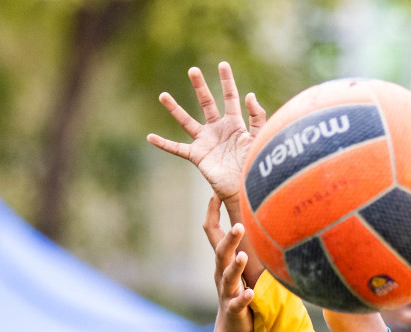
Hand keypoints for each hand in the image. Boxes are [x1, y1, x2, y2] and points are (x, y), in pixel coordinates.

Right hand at [147, 62, 266, 203]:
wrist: (245, 188)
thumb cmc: (255, 165)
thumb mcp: (259, 137)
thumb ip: (257, 116)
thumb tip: (249, 94)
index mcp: (234, 124)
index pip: (230, 97)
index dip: (227, 81)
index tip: (223, 64)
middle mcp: (217, 130)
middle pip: (207, 103)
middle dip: (200, 86)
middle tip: (193, 70)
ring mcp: (205, 142)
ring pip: (186, 121)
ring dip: (175, 109)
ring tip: (162, 95)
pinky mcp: (197, 156)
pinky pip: (177, 148)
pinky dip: (163, 144)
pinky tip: (150, 137)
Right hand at [205, 196, 254, 331]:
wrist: (232, 328)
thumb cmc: (238, 290)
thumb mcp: (238, 266)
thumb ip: (242, 244)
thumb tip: (253, 215)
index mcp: (222, 261)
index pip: (212, 234)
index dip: (211, 214)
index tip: (214, 194)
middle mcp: (221, 274)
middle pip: (220, 252)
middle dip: (229, 238)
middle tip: (239, 225)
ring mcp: (226, 292)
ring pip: (228, 277)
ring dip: (235, 266)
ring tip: (243, 256)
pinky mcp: (233, 310)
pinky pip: (237, 303)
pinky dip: (243, 298)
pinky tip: (250, 293)